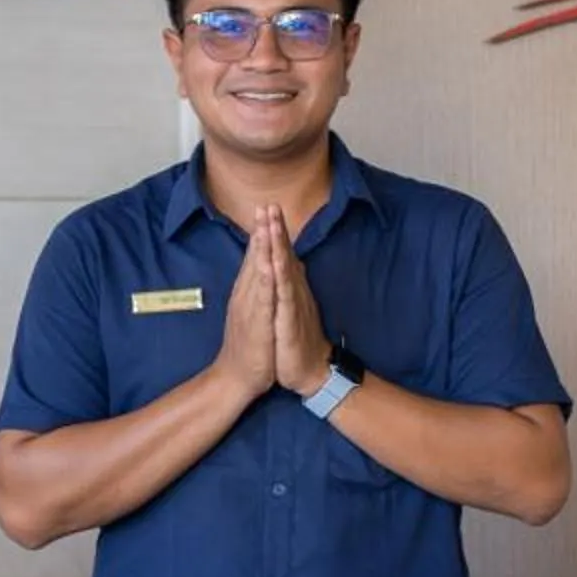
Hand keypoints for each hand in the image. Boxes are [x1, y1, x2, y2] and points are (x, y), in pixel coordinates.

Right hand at [217, 212, 277, 403]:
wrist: (236, 378)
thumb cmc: (249, 348)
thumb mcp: (255, 315)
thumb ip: (259, 294)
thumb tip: (264, 274)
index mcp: (247, 294)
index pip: (254, 258)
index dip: (261, 234)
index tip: (266, 210)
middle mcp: (245, 296)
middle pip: (254, 258)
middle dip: (261, 231)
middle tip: (265, 205)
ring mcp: (249, 308)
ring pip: (256, 271)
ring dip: (262, 248)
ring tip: (266, 225)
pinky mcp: (256, 323)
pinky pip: (262, 297)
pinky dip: (264, 278)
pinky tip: (268, 262)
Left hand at [262, 207, 332, 393]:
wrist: (310, 371)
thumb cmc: (296, 340)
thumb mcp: (289, 309)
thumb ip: (288, 286)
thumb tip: (288, 266)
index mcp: (288, 289)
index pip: (280, 256)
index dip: (274, 232)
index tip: (266, 209)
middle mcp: (292, 291)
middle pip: (283, 255)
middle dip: (275, 230)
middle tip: (269, 204)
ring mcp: (292, 303)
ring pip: (284, 269)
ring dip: (278, 245)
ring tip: (272, 223)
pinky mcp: (290, 319)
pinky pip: (284, 294)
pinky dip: (280, 275)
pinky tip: (276, 260)